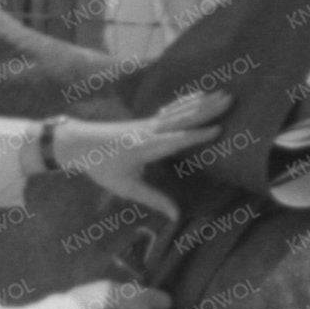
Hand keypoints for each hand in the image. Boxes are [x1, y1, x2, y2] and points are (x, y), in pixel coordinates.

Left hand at [45, 95, 216, 216]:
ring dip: (201, 102)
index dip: (198, 134)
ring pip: (180, 111)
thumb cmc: (102, 168)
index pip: (177, 140)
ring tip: (222, 93)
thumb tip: (176, 216)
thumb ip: (153, 199)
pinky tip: (198, 95)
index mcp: (146, 147)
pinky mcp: (146, 120)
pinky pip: (171, 109)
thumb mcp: (126, 188)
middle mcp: (150, 130)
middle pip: (183, 118)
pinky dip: (185, 101)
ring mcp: (148, 122)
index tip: (220, 129)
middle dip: (207, 109)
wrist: (79, 143)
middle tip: (230, 98)